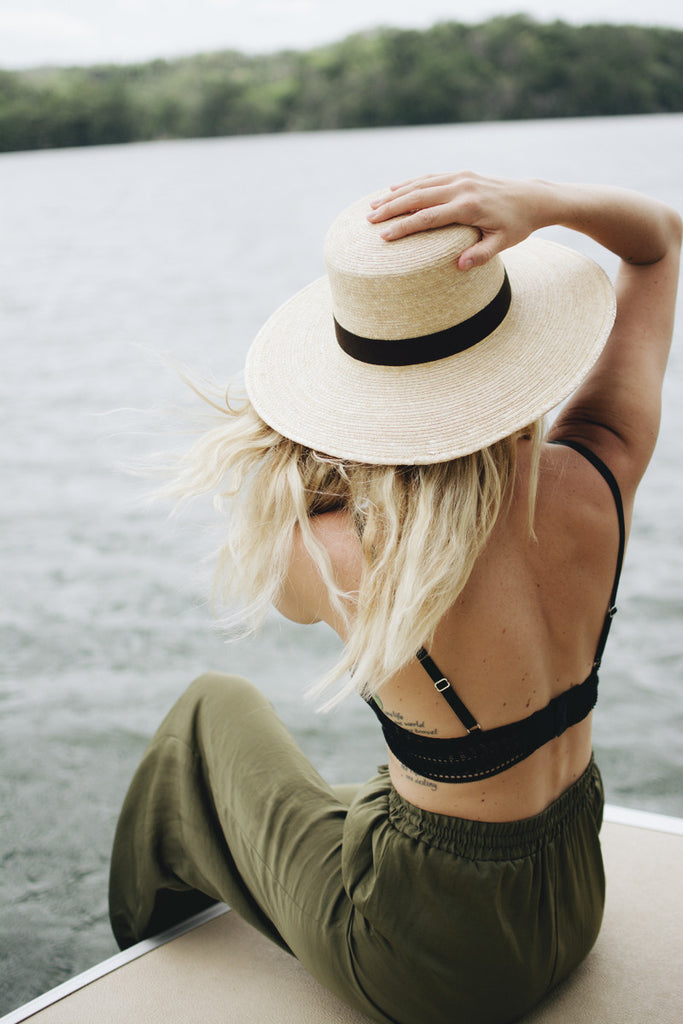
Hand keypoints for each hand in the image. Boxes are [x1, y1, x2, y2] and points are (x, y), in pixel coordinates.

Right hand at [367, 172, 548, 269]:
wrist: (532, 198)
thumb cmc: (517, 225)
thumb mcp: (503, 243)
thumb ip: (481, 254)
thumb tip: (459, 267)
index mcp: (469, 206)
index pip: (428, 217)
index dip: (404, 227)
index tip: (384, 236)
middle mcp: (462, 187)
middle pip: (418, 197)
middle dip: (391, 208)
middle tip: (369, 219)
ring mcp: (460, 178)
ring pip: (421, 184)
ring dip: (395, 194)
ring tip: (373, 205)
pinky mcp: (461, 174)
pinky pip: (430, 177)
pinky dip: (410, 182)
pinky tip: (393, 189)